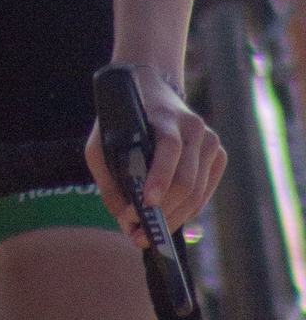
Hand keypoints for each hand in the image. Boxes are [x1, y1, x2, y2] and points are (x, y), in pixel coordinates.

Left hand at [85, 63, 224, 241]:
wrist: (151, 84)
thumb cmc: (123, 115)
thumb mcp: (102, 137)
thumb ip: (107, 175)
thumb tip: (122, 216)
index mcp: (165, 116)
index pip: (169, 147)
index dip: (159, 177)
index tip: (146, 204)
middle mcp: (194, 127)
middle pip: (185, 180)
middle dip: (162, 212)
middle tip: (138, 234)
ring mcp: (210, 140)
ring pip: (197, 192)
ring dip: (173, 219)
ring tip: (148, 235)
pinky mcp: (218, 153)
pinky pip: (205, 191)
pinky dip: (188, 211)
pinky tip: (168, 220)